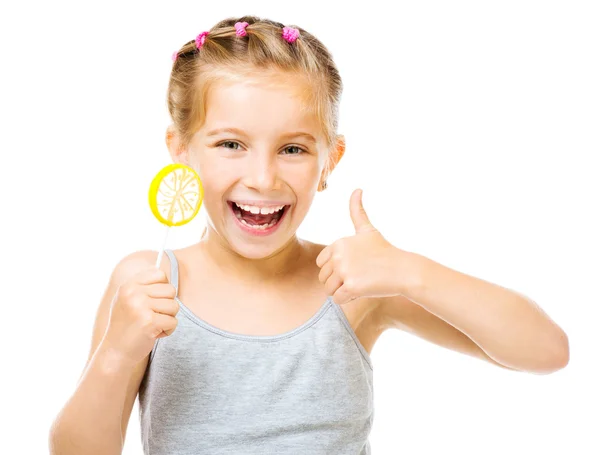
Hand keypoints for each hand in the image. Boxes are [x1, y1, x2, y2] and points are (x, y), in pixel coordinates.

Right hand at [102, 267, 179, 364]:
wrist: (115, 353)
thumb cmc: (126, 326)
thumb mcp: (127, 300)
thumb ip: (143, 286)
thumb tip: (166, 276)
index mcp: (128, 285)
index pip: (160, 274)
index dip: (163, 289)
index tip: (153, 302)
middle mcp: (133, 293)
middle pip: (171, 290)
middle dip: (167, 306)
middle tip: (151, 317)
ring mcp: (140, 306)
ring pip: (174, 306)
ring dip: (167, 319)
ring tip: (152, 325)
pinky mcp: (149, 322)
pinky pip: (173, 321)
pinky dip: (168, 330)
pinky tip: (153, 334)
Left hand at [316, 189, 404, 304]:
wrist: (403, 270)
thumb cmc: (384, 251)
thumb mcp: (367, 230)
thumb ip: (357, 210)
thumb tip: (357, 188)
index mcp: (338, 243)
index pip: (321, 264)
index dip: (335, 268)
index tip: (353, 265)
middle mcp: (338, 255)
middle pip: (323, 278)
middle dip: (338, 282)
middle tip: (359, 276)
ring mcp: (345, 271)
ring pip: (328, 290)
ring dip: (342, 291)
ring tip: (360, 283)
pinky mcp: (352, 286)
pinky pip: (337, 299)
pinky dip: (348, 299)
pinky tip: (362, 291)